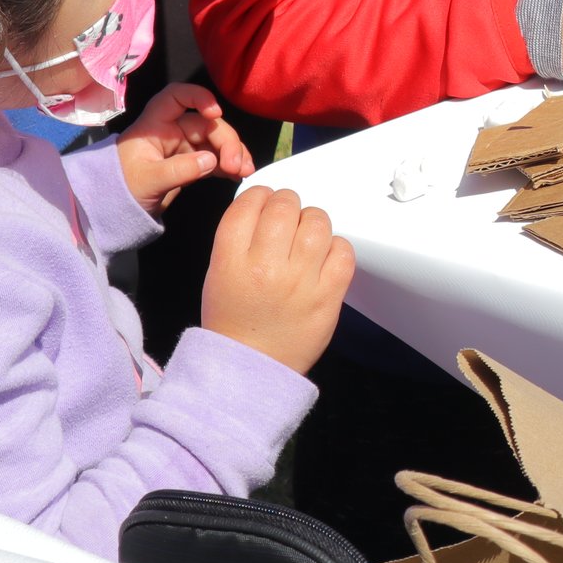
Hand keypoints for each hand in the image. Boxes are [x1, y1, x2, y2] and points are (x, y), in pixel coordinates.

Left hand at [117, 84, 254, 213]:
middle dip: (227, 141)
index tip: (215, 114)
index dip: (198, 97)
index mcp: (155, 126)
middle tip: (237, 166)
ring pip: (216, 141)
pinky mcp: (192, 163)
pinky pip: (216, 158)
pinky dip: (230, 165)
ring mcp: (184, 147)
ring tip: (245, 172)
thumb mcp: (147, 181)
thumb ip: (178, 170)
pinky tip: (239, 175)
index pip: (175, 97)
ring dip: (235, 153)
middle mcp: (172, 131)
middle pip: (206, 124)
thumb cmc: (122, 189)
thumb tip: (211, 160)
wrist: (116, 210)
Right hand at [200, 187, 352, 375]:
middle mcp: (266, 267)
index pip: (248, 206)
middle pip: (285, 208)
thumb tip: (264, 207)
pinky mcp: (329, 295)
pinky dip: (337, 246)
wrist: (251, 367)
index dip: (260, 196)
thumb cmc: (234, 321)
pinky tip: (325, 255)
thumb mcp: (219, 275)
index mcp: (231, 262)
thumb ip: (239, 240)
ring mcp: (301, 281)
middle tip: (289, 215)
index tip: (265, 200)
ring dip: (314, 221)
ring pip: (317, 223)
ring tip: (308, 233)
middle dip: (288, 204)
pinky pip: (343, 251)